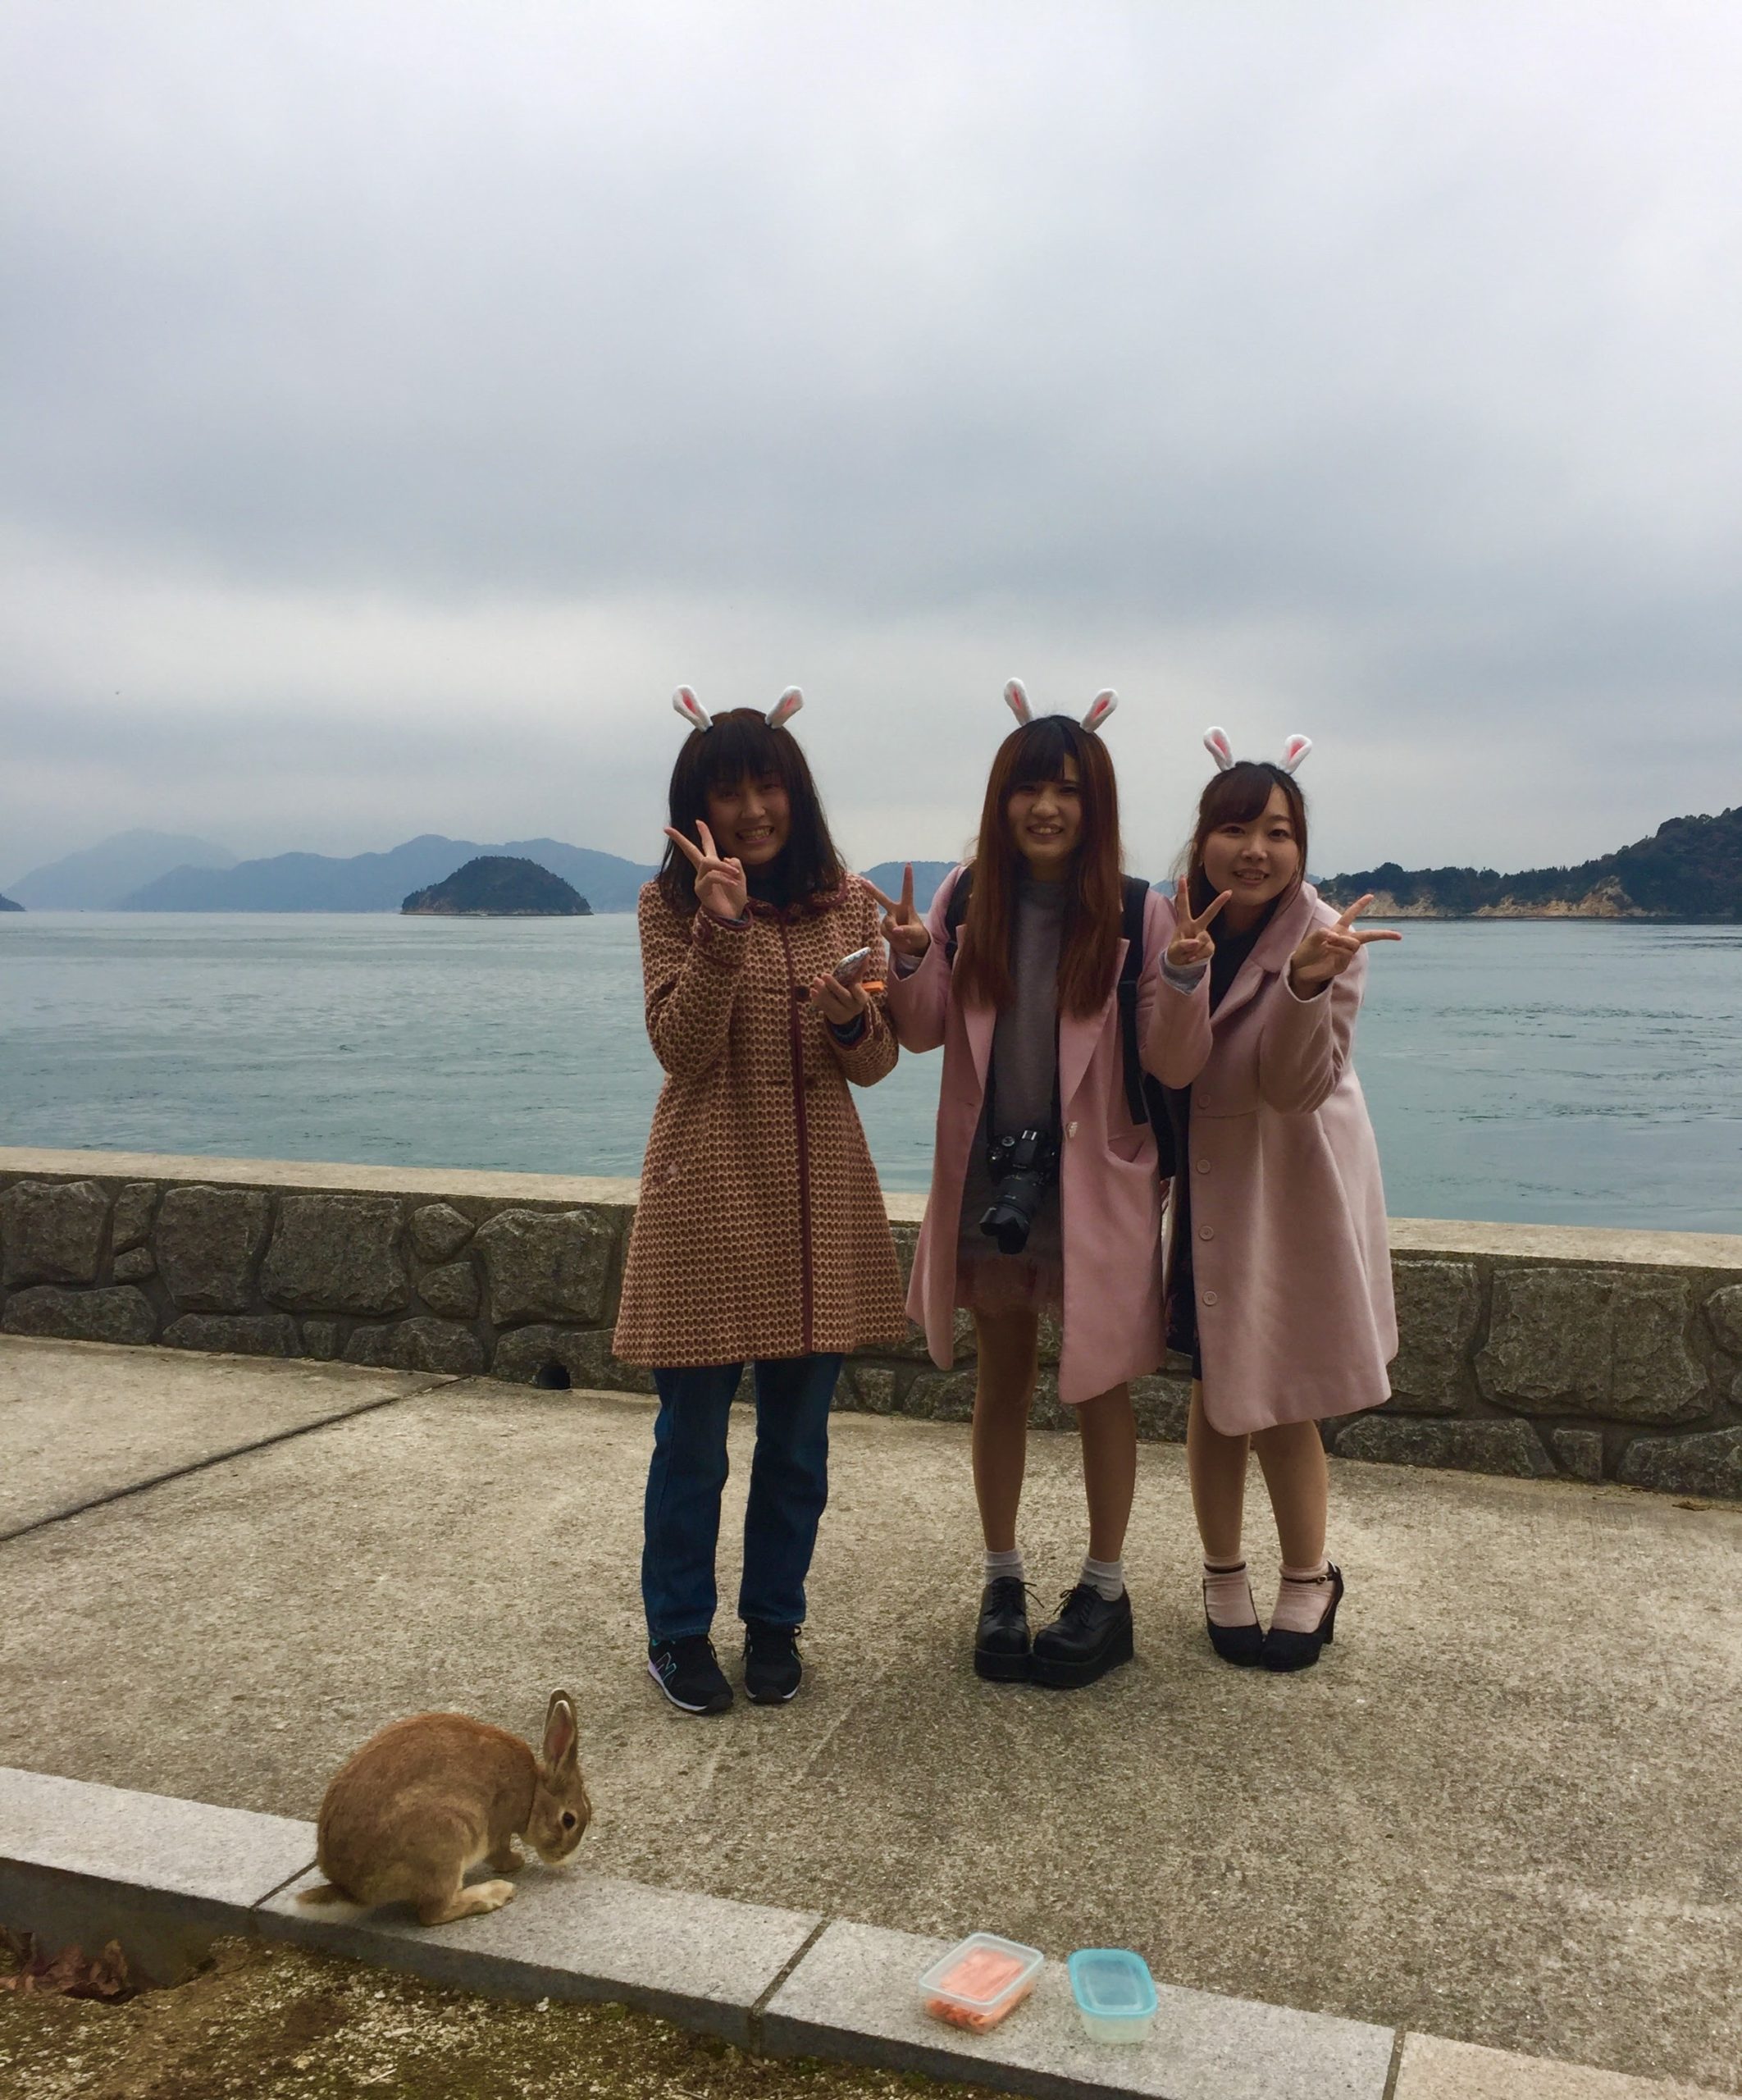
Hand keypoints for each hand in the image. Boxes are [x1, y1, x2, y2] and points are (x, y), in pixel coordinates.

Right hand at [665, 820, 746, 921]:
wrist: (733, 916)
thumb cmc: (735, 898)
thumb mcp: (740, 878)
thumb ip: (735, 865)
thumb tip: (726, 858)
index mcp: (713, 867)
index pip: (706, 846)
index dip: (704, 833)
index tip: (698, 821)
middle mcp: (703, 872)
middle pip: (690, 851)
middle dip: (680, 839)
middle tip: (667, 829)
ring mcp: (700, 881)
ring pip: (708, 862)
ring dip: (723, 866)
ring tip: (735, 875)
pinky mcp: (701, 890)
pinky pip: (712, 876)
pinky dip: (724, 878)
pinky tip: (734, 883)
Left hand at [809, 971, 870, 1025]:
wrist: (849, 1014)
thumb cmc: (853, 994)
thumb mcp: (858, 985)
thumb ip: (860, 971)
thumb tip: (866, 955)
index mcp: (861, 999)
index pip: (859, 993)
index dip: (856, 988)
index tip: (852, 982)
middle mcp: (853, 1007)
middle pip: (843, 995)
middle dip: (833, 985)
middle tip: (824, 974)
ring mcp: (842, 1013)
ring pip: (831, 1002)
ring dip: (822, 991)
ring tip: (815, 980)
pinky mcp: (832, 1017)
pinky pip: (824, 1007)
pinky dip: (817, 999)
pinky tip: (812, 991)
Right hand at [864, 864, 930, 960]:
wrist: (912, 947)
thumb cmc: (918, 936)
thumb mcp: (917, 934)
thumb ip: (907, 930)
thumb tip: (895, 930)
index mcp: (907, 906)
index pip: (907, 890)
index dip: (907, 877)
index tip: (908, 864)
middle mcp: (895, 910)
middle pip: (882, 898)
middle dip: (871, 890)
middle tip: (863, 881)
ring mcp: (888, 918)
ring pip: (887, 923)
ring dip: (894, 931)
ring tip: (903, 936)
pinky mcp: (884, 928)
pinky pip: (885, 932)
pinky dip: (892, 937)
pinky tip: (897, 938)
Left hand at [1167, 886, 1230, 969]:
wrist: (1181, 966)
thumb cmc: (1175, 953)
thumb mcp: (1174, 951)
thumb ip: (1183, 945)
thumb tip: (1196, 941)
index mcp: (1184, 923)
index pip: (1183, 905)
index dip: (1183, 892)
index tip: (1183, 877)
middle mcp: (1197, 926)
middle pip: (1209, 913)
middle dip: (1219, 903)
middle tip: (1229, 892)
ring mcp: (1205, 936)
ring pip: (1204, 940)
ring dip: (1194, 950)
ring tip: (1187, 956)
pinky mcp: (1210, 946)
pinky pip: (1207, 951)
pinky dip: (1198, 957)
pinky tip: (1193, 959)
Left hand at [1287, 894, 1402, 996]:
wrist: (1299, 969)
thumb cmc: (1306, 951)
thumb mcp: (1311, 938)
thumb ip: (1322, 933)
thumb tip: (1334, 935)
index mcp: (1337, 930)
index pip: (1350, 915)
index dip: (1359, 905)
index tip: (1371, 896)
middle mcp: (1344, 941)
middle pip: (1367, 936)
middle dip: (1383, 934)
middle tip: (1399, 935)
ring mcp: (1345, 954)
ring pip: (1354, 943)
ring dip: (1342, 941)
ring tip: (1328, 943)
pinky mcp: (1342, 965)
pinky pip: (1346, 954)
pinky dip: (1337, 950)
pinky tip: (1328, 950)